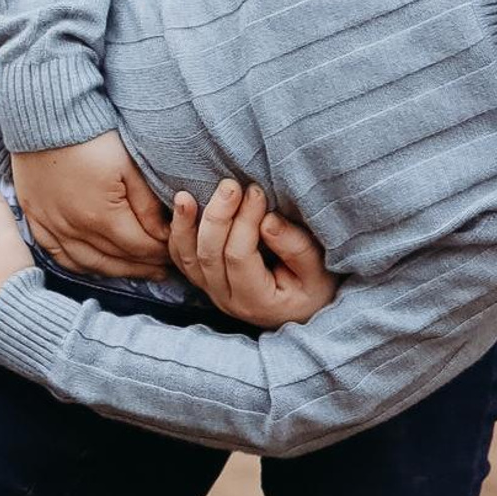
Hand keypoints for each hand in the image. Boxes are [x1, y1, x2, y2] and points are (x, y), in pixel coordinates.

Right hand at [12, 133, 169, 279]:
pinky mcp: (35, 218)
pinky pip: (57, 255)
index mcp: (102, 216)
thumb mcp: (128, 165)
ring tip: (134, 271)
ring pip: (88, 264)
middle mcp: (75, 229)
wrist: (44, 115)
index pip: (139, 248)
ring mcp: (52, 226)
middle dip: (142, 267)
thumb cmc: (90, 134)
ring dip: (114, 271)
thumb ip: (146, 205)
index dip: (160, 253)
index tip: (173, 253)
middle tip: (161, 270)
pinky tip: (93, 265)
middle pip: (116, 260)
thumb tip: (163, 234)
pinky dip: (79, 265)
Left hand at [169, 181, 337, 327]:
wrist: (305, 310)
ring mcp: (213, 292)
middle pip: (209, 255)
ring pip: (188, 258)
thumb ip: (296, 247)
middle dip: (217, 216)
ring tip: (185, 195)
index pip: (239, 257)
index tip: (257, 192)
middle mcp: (228, 300)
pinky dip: (178, 233)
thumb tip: (267, 221)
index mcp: (258, 301)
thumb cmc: (315, 286)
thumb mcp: (318, 270)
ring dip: (185, 225)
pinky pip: (182, 258)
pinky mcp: (205, 280)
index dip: (245, 222)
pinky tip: (180, 208)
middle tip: (230, 185)